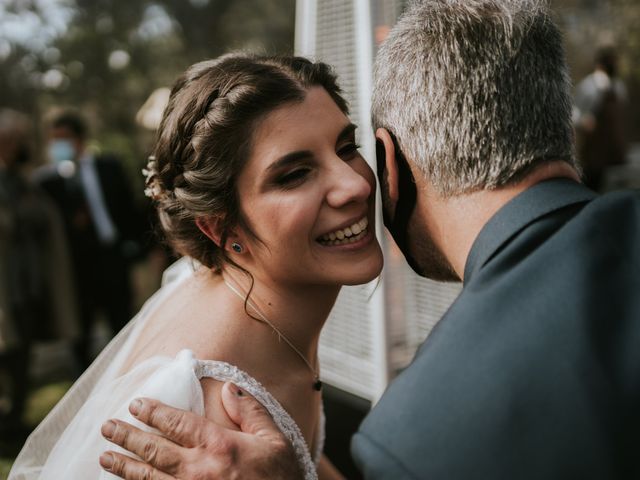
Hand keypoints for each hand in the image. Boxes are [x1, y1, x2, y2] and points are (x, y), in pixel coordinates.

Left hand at [100, 382, 302, 478]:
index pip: (178, 423)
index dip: (154, 412)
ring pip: (148, 479)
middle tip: (107, 427)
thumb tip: (228, 388)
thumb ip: (250, 411)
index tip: (136, 404)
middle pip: (155, 450)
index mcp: (219, 446)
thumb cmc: (281, 478)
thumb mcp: (275, 440)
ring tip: (104, 456)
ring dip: (124, 466)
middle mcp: (199, 470)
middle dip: (128, 437)